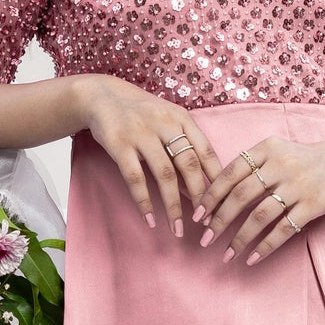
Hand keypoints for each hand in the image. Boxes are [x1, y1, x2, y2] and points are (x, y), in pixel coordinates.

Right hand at [79, 76, 225, 237]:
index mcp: (182, 118)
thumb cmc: (141, 114)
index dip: (215, 180)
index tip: (222, 204)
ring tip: (177, 228)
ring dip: (173, 205)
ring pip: (164, 175)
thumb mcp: (168, 121)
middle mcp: (165, 124)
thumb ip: (184, 148)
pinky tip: (150, 219)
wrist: (103, 96)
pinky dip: (144, 201)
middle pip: (189, 165)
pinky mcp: (119, 144)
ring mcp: (141, 134)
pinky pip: (135, 178)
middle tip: (204, 221)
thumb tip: (198, 189)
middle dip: (199, 196)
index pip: (206, 151)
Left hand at [196, 134, 324, 265]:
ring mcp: (299, 185)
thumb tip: (214, 198)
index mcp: (267, 149)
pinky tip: (251, 258)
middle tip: (205, 240)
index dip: (212, 195)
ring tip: (226, 255)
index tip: (197, 216)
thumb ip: (250, 167)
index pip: (231, 173)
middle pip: (241, 195)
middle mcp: (282, 164)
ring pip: (260, 216)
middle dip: (219, 220)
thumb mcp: (277, 152)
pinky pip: (284, 230)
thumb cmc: (303, 161)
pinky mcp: (314, 204)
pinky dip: (265, 246)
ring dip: (240, 238)